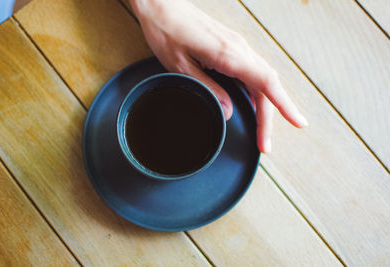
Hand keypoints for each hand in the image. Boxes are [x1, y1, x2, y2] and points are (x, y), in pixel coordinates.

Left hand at [129, 0, 307, 152]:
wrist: (161, 6)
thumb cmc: (167, 32)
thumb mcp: (181, 68)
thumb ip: (209, 90)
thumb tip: (228, 112)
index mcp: (229, 54)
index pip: (266, 82)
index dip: (284, 105)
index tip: (299, 122)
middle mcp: (239, 49)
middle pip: (267, 86)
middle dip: (270, 118)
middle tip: (265, 145)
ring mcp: (237, 47)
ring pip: (262, 80)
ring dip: (265, 107)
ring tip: (261, 132)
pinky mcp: (231, 48)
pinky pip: (251, 73)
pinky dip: (256, 94)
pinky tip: (251, 108)